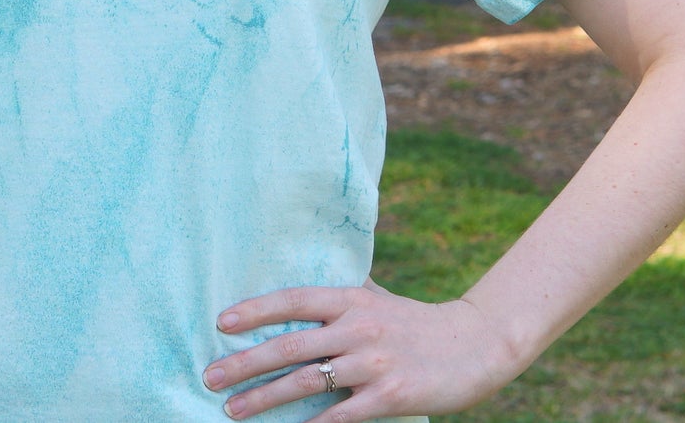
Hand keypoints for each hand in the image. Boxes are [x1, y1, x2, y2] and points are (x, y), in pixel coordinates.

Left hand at [202, 281, 518, 420]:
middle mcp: (357, 327)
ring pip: (307, 382)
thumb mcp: (376, 296)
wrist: (474, 344)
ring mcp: (373, 363)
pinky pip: (340, 416)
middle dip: (245, 363)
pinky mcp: (390, 397)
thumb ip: (341, 292)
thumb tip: (301, 277)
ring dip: (265, 398)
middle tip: (210, 377)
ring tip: (233, 409)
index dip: (255, 310)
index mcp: (351, 298)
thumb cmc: (415, 322)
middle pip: (290, 345)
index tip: (220, 323)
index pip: (293, 300)